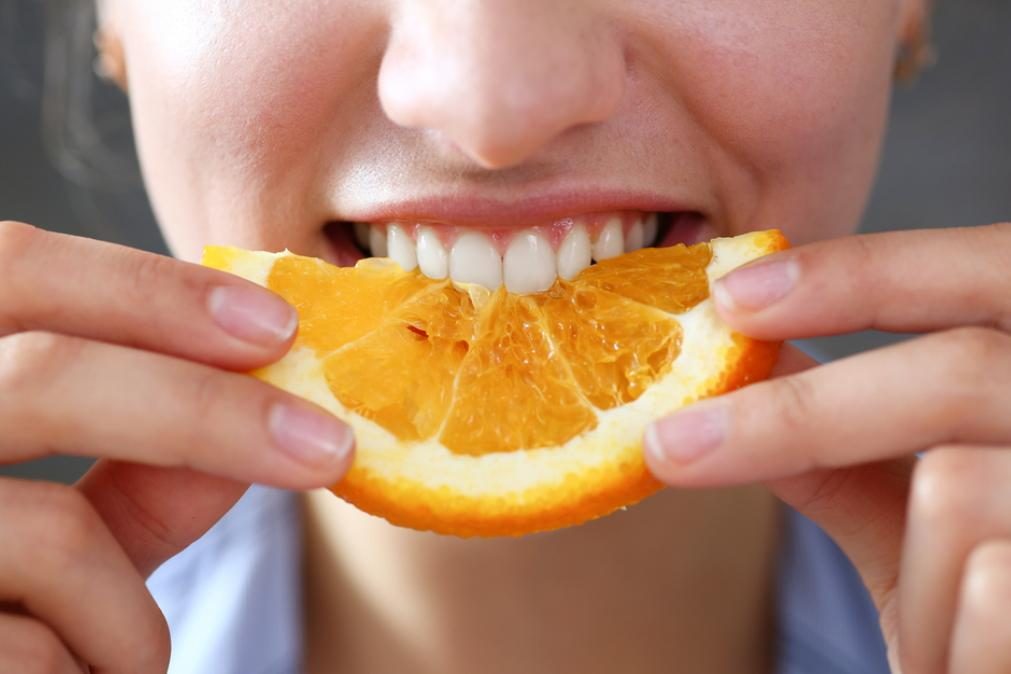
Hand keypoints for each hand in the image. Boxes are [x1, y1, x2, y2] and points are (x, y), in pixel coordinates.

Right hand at [0, 221, 353, 672]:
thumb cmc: (1, 609)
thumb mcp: (68, 532)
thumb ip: (147, 466)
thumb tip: (271, 394)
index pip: (12, 268)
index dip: (150, 289)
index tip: (279, 326)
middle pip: (43, 376)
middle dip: (209, 410)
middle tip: (328, 445)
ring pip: (52, 533)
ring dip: (133, 612)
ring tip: (135, 656)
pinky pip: (33, 649)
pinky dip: (101, 666)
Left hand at [644, 224, 1010, 673]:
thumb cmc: (988, 605)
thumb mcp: (917, 515)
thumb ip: (843, 440)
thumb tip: (741, 364)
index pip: (984, 271)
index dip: (861, 271)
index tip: (729, 295)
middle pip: (960, 371)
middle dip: (795, 416)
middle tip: (667, 442)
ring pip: (954, 491)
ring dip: (914, 572)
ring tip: (944, 622)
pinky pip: (980, 586)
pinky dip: (942, 632)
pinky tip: (969, 657)